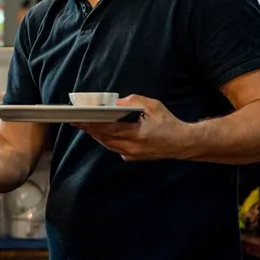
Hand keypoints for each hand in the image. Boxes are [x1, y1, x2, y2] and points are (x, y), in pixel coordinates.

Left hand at [73, 95, 189, 161]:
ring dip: (96, 135)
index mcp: (137, 135)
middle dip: (90, 129)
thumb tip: (116, 102)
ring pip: (107, 144)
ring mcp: (131, 155)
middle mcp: (132, 148)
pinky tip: (100, 132)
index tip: (80, 118)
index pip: (109, 129)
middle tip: (76, 120)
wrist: (183, 143)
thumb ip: (134, 102)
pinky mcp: (132, 157)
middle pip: (104, 138)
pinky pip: (114, 148)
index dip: (93, 124)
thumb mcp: (153, 107)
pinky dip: (106, 140)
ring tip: (84, 125)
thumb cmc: (169, 123)